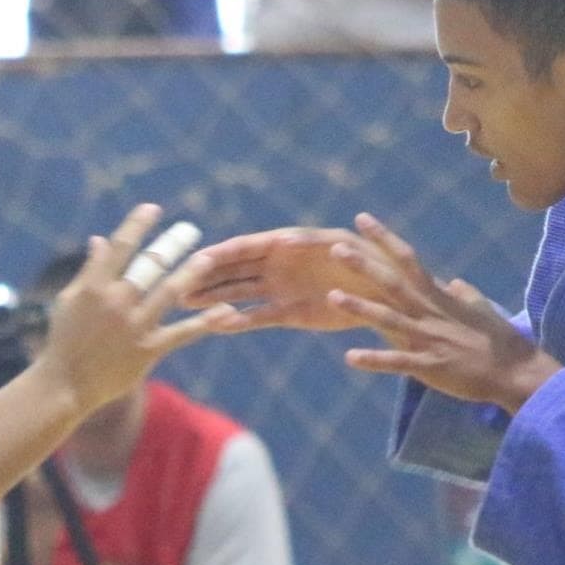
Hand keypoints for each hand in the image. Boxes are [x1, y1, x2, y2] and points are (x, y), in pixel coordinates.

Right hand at [31, 204, 233, 413]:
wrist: (64, 386)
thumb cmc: (64, 341)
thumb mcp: (69, 301)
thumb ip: (89, 270)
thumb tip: (99, 239)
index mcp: (93, 286)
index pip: (120, 247)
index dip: (137, 225)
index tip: (153, 209)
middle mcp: (115, 302)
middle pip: (149, 264)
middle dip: (171, 243)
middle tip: (190, 229)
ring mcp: (133, 326)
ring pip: (170, 292)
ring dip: (191, 272)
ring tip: (208, 257)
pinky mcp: (148, 350)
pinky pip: (182, 332)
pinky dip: (205, 322)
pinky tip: (226, 311)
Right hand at [184, 226, 391, 331]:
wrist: (386, 295)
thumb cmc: (368, 260)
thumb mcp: (344, 245)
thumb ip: (314, 241)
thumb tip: (284, 239)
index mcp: (287, 243)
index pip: (246, 247)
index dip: (222, 253)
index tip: (198, 258)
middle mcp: (278, 265)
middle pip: (234, 269)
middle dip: (207, 275)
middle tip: (178, 284)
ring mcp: (280, 289)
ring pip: (239, 293)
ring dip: (214, 297)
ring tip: (186, 302)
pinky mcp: (289, 314)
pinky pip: (259, 317)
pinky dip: (239, 322)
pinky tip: (217, 325)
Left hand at [330, 215, 561, 411]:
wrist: (517, 372)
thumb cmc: (499, 340)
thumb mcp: (480, 309)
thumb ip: (463, 294)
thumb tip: (453, 283)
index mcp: (438, 296)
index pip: (407, 259)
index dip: (384, 238)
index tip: (362, 219)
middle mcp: (430, 312)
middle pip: (392, 283)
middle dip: (363, 265)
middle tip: (334, 247)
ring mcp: (428, 338)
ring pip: (388, 319)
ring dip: (360, 308)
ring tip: (331, 296)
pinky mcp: (429, 365)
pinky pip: (397, 361)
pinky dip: (374, 359)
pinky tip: (350, 357)